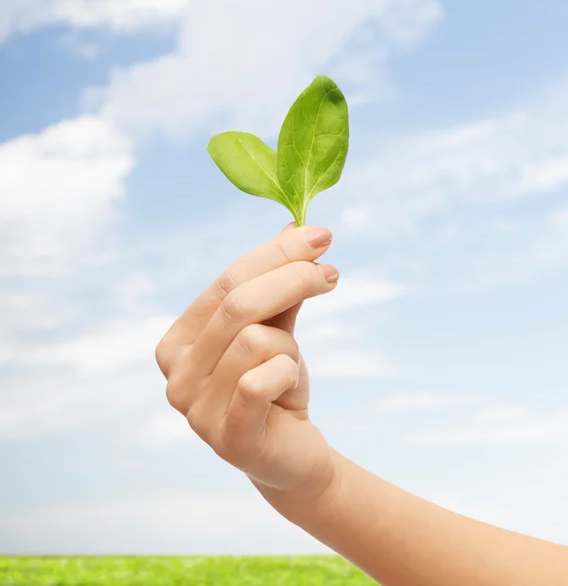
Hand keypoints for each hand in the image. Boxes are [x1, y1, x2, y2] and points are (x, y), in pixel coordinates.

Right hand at [155, 223, 339, 500]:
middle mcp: (175, 375)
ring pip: (256, 341)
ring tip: (291, 368)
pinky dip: (287, 374)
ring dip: (289, 348)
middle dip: (293, 278)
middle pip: (238, 304)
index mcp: (177, 342)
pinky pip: (260, 381)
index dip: (274, 254)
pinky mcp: (227, 438)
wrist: (291, 455)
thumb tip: (297, 226)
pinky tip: (289, 389)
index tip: (319, 235)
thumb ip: (279, 286)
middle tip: (332, 272)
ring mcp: (195, 411)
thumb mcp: (276, 330)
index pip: (224, 282)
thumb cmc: (276, 386)